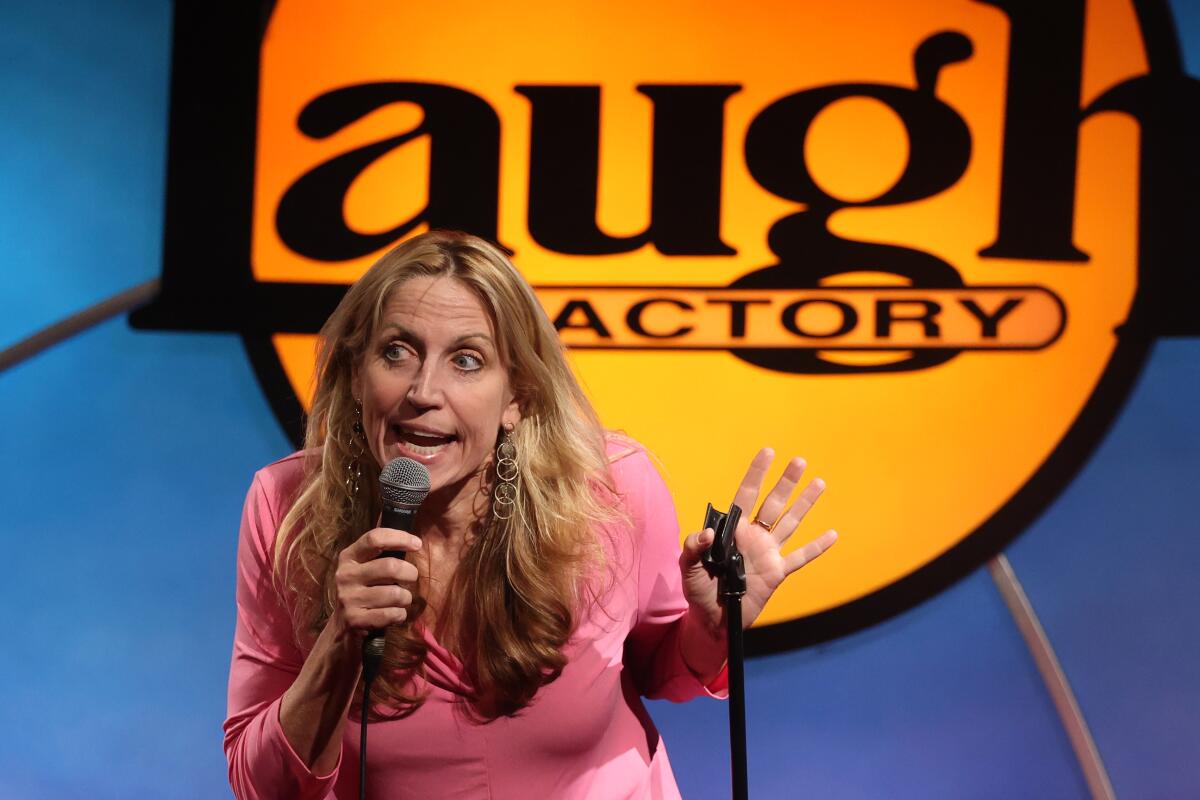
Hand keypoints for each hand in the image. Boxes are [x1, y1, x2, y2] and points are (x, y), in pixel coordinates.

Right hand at [333, 528, 421, 632]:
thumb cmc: (363, 592)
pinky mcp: (355, 620)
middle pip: (391, 566)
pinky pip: (392, 614)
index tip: (417, 544)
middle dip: (410, 573)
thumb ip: (382, 554)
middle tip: (411, 579)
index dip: (400, 538)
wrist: (341, 628)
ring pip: (395, 593)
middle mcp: (345, 575)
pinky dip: (400, 615)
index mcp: (348, 557)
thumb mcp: (364, 568)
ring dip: (406, 598)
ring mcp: (348, 598)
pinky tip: (394, 615)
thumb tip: (413, 541)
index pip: (375, 539)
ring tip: (400, 600)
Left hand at [680, 449, 837, 638]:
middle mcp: (753, 537)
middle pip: (773, 504)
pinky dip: (817, 547)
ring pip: (790, 523)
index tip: (768, 452)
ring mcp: (768, 553)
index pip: (746, 496)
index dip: (756, 474)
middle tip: (799, 461)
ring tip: (819, 482)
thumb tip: (707, 533)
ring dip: (805, 504)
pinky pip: (800, 558)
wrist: (713, 620)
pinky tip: (832, 534)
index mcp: (732, 531)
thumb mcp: (688, 567)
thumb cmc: (698, 590)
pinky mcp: (778, 573)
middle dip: (786, 482)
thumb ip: (693, 547)